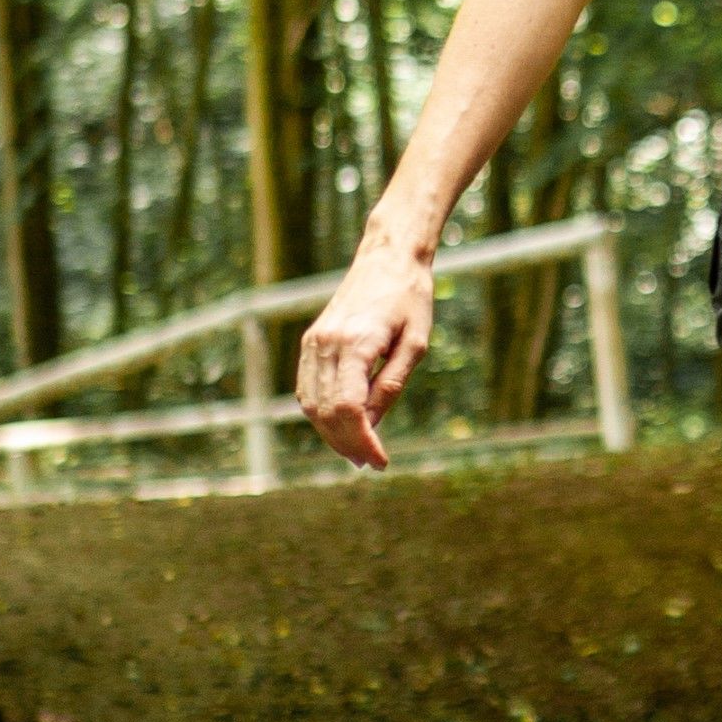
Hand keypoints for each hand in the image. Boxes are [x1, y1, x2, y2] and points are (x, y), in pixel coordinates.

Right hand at [297, 234, 435, 466]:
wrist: (388, 258)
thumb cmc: (410, 299)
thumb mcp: (415, 345)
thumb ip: (391, 386)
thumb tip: (371, 425)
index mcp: (355, 343)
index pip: (349, 408)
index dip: (362, 441)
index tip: (381, 461)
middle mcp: (326, 343)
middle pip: (326, 411)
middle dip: (347, 443)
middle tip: (371, 463)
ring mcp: (313, 342)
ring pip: (310, 403)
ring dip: (330, 433)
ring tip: (357, 451)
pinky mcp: (311, 341)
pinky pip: (306, 388)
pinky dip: (320, 413)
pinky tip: (341, 426)